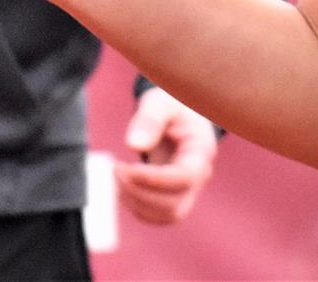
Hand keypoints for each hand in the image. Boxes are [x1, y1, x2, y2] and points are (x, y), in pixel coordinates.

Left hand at [114, 87, 218, 225]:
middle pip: (176, 202)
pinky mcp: (176, 197)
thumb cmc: (171, 105)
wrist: (178, 114)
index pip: (186, 177)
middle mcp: (200, 175)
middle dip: (140, 192)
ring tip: (116, 177)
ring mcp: (190, 189)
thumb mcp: (161, 101)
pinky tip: (122, 188)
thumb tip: (134, 145)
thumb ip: (149, 119)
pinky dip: (138, 208)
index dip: (155, 179)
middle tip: (116, 169)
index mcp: (201, 150)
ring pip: (169, 214)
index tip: (129, 168)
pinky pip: (160, 216)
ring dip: (137, 202)